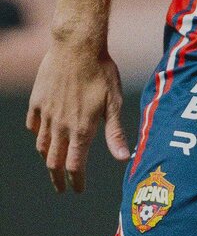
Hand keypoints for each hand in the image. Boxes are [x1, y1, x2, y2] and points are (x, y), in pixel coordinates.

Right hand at [26, 42, 130, 192]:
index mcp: (81, 129)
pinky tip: (41, 135)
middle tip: (61, 188)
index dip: (77, 181)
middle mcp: (60, 126)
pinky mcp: (37, 101)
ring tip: (52, 165)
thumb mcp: (113, 101)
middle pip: (54, 162)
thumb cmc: (101, 71)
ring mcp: (46, 114)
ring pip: (42, 145)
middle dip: (58, 178)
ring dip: (48, 159)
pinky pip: (33, 125)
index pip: (75, 166)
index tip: (78, 189)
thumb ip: (115, 132)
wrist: (77, 46)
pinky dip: (37, 134)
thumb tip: (124, 159)